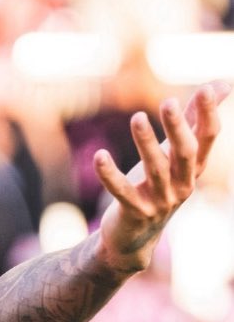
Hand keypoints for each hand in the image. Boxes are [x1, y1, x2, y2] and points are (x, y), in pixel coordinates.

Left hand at [94, 81, 228, 270]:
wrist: (134, 237)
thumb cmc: (157, 187)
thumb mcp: (175, 155)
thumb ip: (193, 121)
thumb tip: (222, 84)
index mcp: (193, 168)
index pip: (207, 138)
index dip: (208, 115)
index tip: (205, 89)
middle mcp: (182, 185)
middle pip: (184, 153)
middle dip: (178, 127)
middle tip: (168, 101)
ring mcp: (160, 201)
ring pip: (155, 169)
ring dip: (146, 143)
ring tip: (136, 117)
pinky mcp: (135, 212)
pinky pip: (122, 192)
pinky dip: (110, 174)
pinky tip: (99, 156)